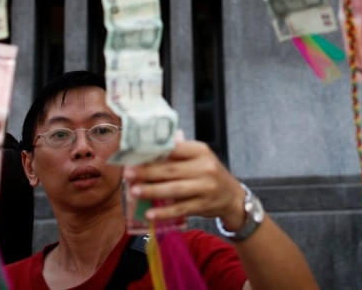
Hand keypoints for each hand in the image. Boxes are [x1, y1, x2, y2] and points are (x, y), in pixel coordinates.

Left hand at [123, 140, 246, 229]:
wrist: (232, 196)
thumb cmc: (209, 174)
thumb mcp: (199, 158)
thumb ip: (177, 153)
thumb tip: (146, 150)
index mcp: (200, 150)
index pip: (174, 148)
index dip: (153, 152)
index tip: (135, 155)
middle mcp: (204, 167)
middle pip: (171, 169)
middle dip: (147, 172)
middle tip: (128, 174)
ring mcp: (206, 187)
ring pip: (174, 189)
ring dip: (152, 191)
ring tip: (134, 192)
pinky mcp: (204, 205)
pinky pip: (181, 209)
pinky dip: (164, 212)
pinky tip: (150, 214)